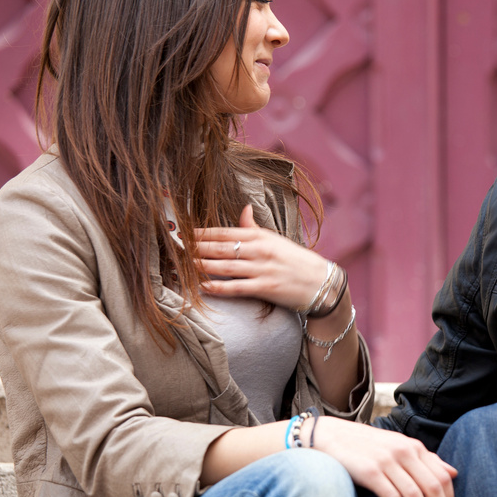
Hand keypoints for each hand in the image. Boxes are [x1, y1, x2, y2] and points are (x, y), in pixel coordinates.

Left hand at [195, 205, 327, 309]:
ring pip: (226, 266)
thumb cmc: (295, 260)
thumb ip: (255, 227)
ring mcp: (262, 269)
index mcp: (261, 236)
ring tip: (183, 265)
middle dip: (196, 247)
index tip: (183, 232)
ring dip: (202, 265)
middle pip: (221, 247)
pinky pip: (237, 287)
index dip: (202, 232)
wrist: (321, 281)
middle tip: (175, 248)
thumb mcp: (276, 239)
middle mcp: (260, 251)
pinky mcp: (266, 287)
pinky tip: (203, 286)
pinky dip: (219, 287)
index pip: (225, 231)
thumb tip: (243, 208)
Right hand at [312, 418, 456, 496]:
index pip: (442, 476)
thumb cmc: (368, 446)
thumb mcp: (399, 446)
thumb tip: (454, 472)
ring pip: (415, 495)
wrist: (333, 436)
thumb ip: (426, 459)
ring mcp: (387, 461)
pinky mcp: (371, 472)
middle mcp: (404, 451)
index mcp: (414, 446)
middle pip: (432, 487)